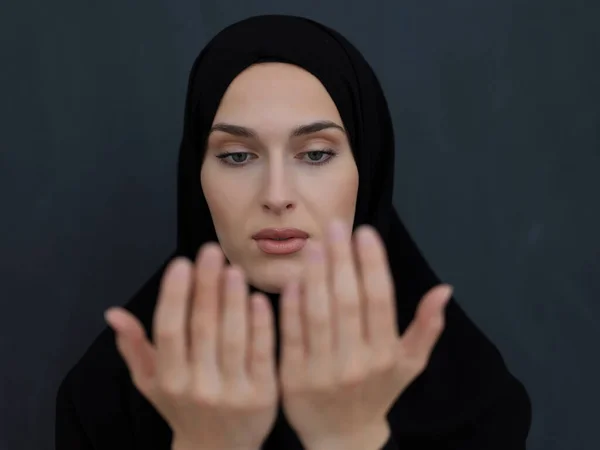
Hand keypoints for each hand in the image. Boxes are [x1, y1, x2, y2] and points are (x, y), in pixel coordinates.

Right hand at [104, 243, 277, 449]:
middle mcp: (198, 385)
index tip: (181, 263)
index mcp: (169, 379)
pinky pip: (261, 353)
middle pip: (201, 328)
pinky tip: (260, 298)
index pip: (168, 330)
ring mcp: (232, 391)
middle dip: (206, 286)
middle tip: (211, 251)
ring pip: (233, 337)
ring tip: (233, 268)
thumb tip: (112, 313)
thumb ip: (135, 347)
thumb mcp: (152, 383)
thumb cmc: (183, 407)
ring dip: (233, 300)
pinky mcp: (264, 395)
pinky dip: (261, 324)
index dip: (174, 295)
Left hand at [278, 221, 451, 449]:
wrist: (342, 438)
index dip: (373, 263)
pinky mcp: (293, 378)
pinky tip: (292, 281)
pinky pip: (292, 336)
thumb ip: (426, 327)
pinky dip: (291, 307)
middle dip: (342, 260)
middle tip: (335, 225)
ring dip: (316, 277)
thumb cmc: (378, 392)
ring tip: (315, 244)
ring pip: (319, 315)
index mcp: (386, 353)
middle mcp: (357, 362)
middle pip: (348, 302)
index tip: (365, 232)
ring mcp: (324, 372)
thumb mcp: (409, 364)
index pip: (380, 300)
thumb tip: (445, 289)